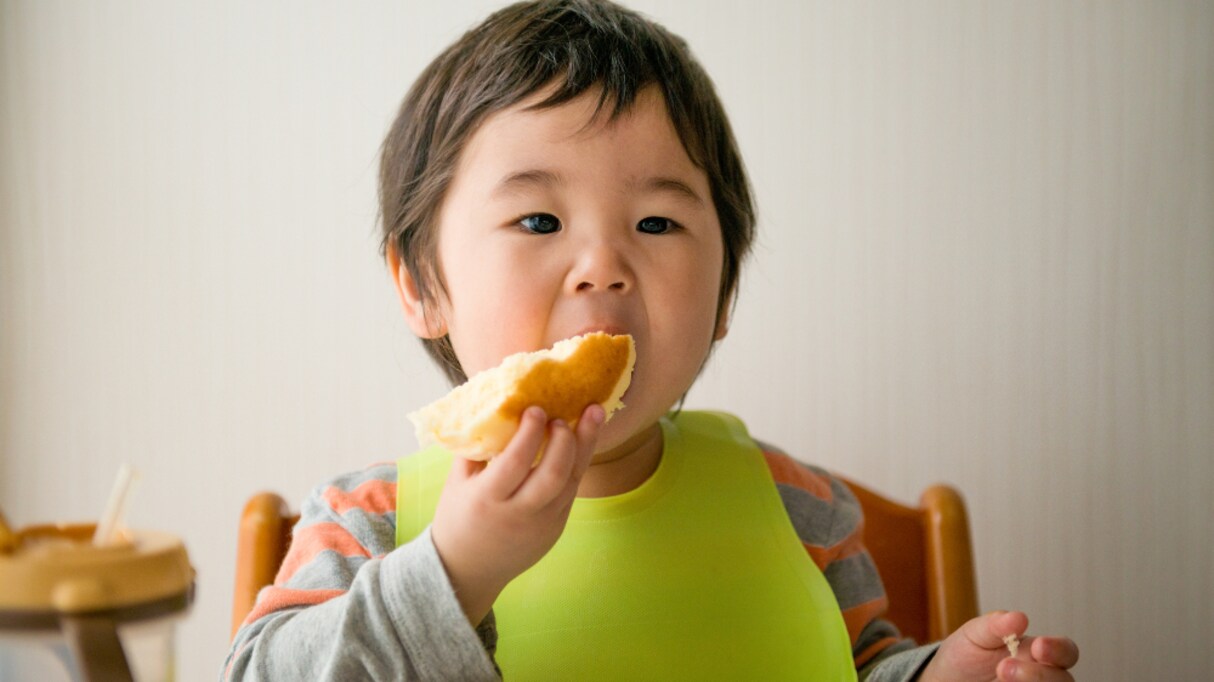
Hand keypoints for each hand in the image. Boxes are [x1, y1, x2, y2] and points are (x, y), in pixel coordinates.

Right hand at [430, 404, 603, 624]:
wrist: (467, 571)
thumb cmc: (458, 517)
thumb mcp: (457, 482)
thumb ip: (477, 448)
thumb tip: (498, 408)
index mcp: (487, 500)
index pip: (515, 462)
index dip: (529, 433)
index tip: (536, 408)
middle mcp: (518, 514)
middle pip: (553, 473)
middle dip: (564, 439)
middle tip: (563, 415)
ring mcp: (542, 525)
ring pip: (572, 481)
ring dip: (585, 445)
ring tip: (594, 413)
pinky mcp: (556, 529)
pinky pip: (572, 491)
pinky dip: (579, 463)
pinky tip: (584, 439)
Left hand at [919, 611, 1078, 681]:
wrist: (946, 679)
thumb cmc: (966, 656)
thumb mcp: (975, 635)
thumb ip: (996, 625)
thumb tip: (1019, 616)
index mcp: (1037, 652)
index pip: (1065, 651)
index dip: (1058, 649)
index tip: (1038, 646)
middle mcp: (1041, 676)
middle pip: (1064, 680)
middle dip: (1039, 674)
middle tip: (1004, 668)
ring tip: (1000, 677)